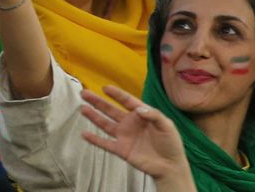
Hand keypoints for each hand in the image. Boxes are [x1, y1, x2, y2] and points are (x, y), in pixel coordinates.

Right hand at [80, 85, 194, 182]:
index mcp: (141, 115)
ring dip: (94, 116)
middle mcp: (130, 123)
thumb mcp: (167, 125)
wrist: (170, 166)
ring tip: (82, 108)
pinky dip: (95, 139)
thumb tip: (137, 109)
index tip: (105, 88)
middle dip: (97, 102)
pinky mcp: (121, 150)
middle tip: (84, 93)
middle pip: (110, 110)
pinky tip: (84, 134)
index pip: (126, 101)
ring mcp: (124, 136)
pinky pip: (105, 143)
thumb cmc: (171, 143)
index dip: (116, 94)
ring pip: (105, 124)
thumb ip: (153, 115)